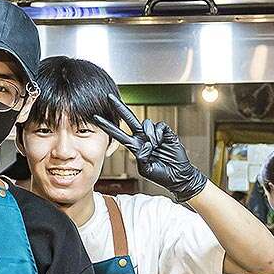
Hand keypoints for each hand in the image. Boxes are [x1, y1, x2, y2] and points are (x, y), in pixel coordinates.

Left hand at [93, 96, 207, 202]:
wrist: (178, 176)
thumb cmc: (162, 175)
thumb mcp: (146, 170)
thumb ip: (141, 158)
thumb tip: (144, 144)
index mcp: (136, 147)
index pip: (118, 134)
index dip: (107, 126)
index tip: (96, 118)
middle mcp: (143, 138)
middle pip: (129, 119)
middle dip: (119, 107)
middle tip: (109, 97)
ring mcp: (154, 134)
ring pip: (146, 124)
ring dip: (150, 136)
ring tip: (156, 147)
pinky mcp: (165, 132)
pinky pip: (158, 126)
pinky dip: (159, 134)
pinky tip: (161, 142)